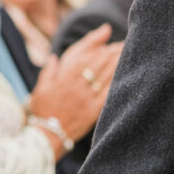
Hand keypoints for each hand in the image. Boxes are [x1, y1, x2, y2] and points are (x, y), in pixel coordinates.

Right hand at [28, 24, 123, 143]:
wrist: (47, 134)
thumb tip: (54, 56)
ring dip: (120, 64)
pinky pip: (109, 94)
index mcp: (65, 76)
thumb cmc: (42, 110)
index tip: (111, 38)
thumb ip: (49, 70)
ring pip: (106, 76)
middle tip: (128, 43)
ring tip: (132, 55)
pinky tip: (129, 77)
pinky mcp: (94, 110)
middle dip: (114, 52)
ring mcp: (87, 97)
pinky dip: (118, 84)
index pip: (86, 55)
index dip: (100, 46)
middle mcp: (78, 84)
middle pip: (100, 63)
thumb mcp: (41, 87)